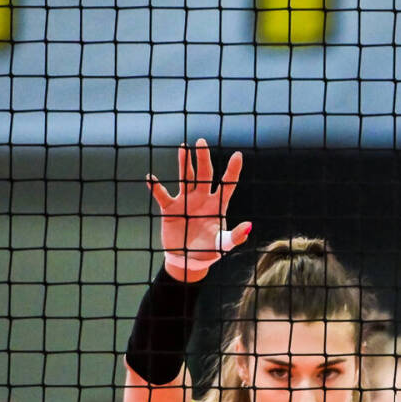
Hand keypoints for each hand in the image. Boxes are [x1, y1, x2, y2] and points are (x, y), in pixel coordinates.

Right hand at [146, 139, 250, 282]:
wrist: (188, 259)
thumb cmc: (209, 250)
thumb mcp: (224, 244)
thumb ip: (236, 236)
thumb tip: (249, 225)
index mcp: (218, 205)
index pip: (227, 184)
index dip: (233, 170)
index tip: (238, 155)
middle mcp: (202, 199)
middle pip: (204, 174)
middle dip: (203, 158)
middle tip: (201, 141)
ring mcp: (186, 201)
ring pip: (186, 178)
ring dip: (184, 163)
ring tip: (183, 147)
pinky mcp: (170, 208)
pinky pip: (162, 195)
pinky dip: (156, 187)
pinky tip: (151, 178)